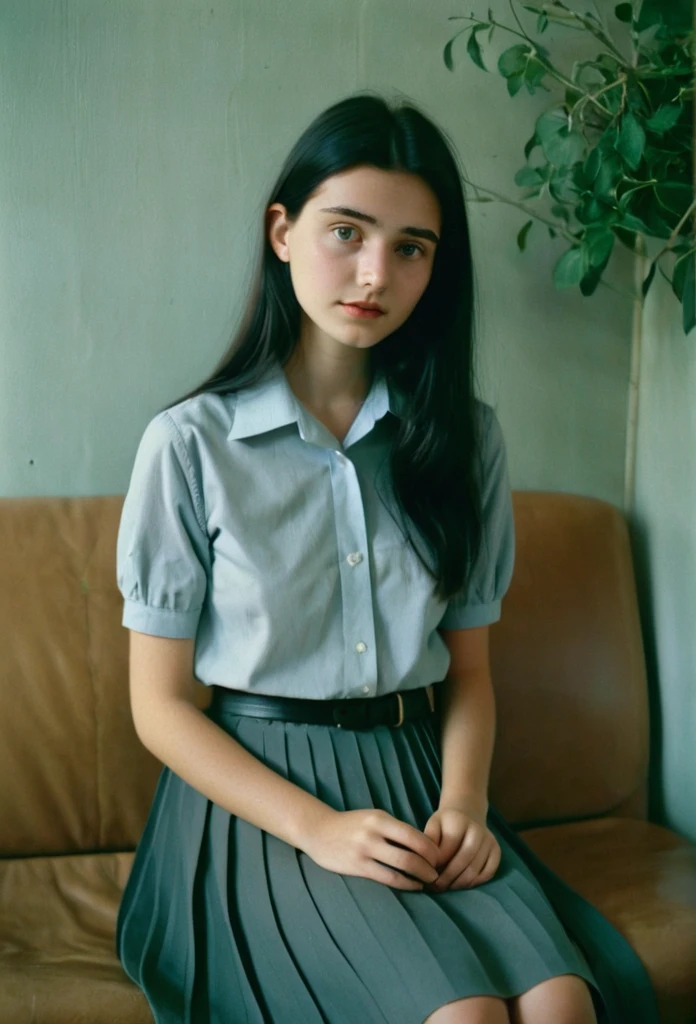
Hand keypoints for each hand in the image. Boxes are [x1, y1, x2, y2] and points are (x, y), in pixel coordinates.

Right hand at [300, 808, 440, 890]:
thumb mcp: (372, 819)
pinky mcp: (358, 866)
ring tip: (429, 881)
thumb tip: (423, 844)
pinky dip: (405, 883)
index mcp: (380, 818)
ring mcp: (365, 849)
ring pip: (403, 864)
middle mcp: (374, 832)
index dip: (431, 848)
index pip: (414, 834)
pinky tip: (413, 886)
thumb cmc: (350, 825)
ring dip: (421, 875)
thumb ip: (393, 829)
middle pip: (413, 850)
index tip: (439, 856)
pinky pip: (388, 878)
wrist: (318, 831)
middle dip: (430, 864)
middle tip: (438, 872)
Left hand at [422, 805, 500, 892]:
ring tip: (446, 887)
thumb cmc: (445, 824)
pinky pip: (488, 873)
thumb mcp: (433, 826)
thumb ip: (428, 842)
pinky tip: (462, 885)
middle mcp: (477, 829)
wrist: (467, 813)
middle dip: (447, 878)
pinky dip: (474, 883)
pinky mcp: (496, 850)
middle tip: (436, 887)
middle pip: (463, 861)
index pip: (447, 849)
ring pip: (475, 870)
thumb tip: (426, 865)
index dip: (435, 865)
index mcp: (458, 821)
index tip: (426, 874)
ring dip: (459, 884)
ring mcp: (489, 840)